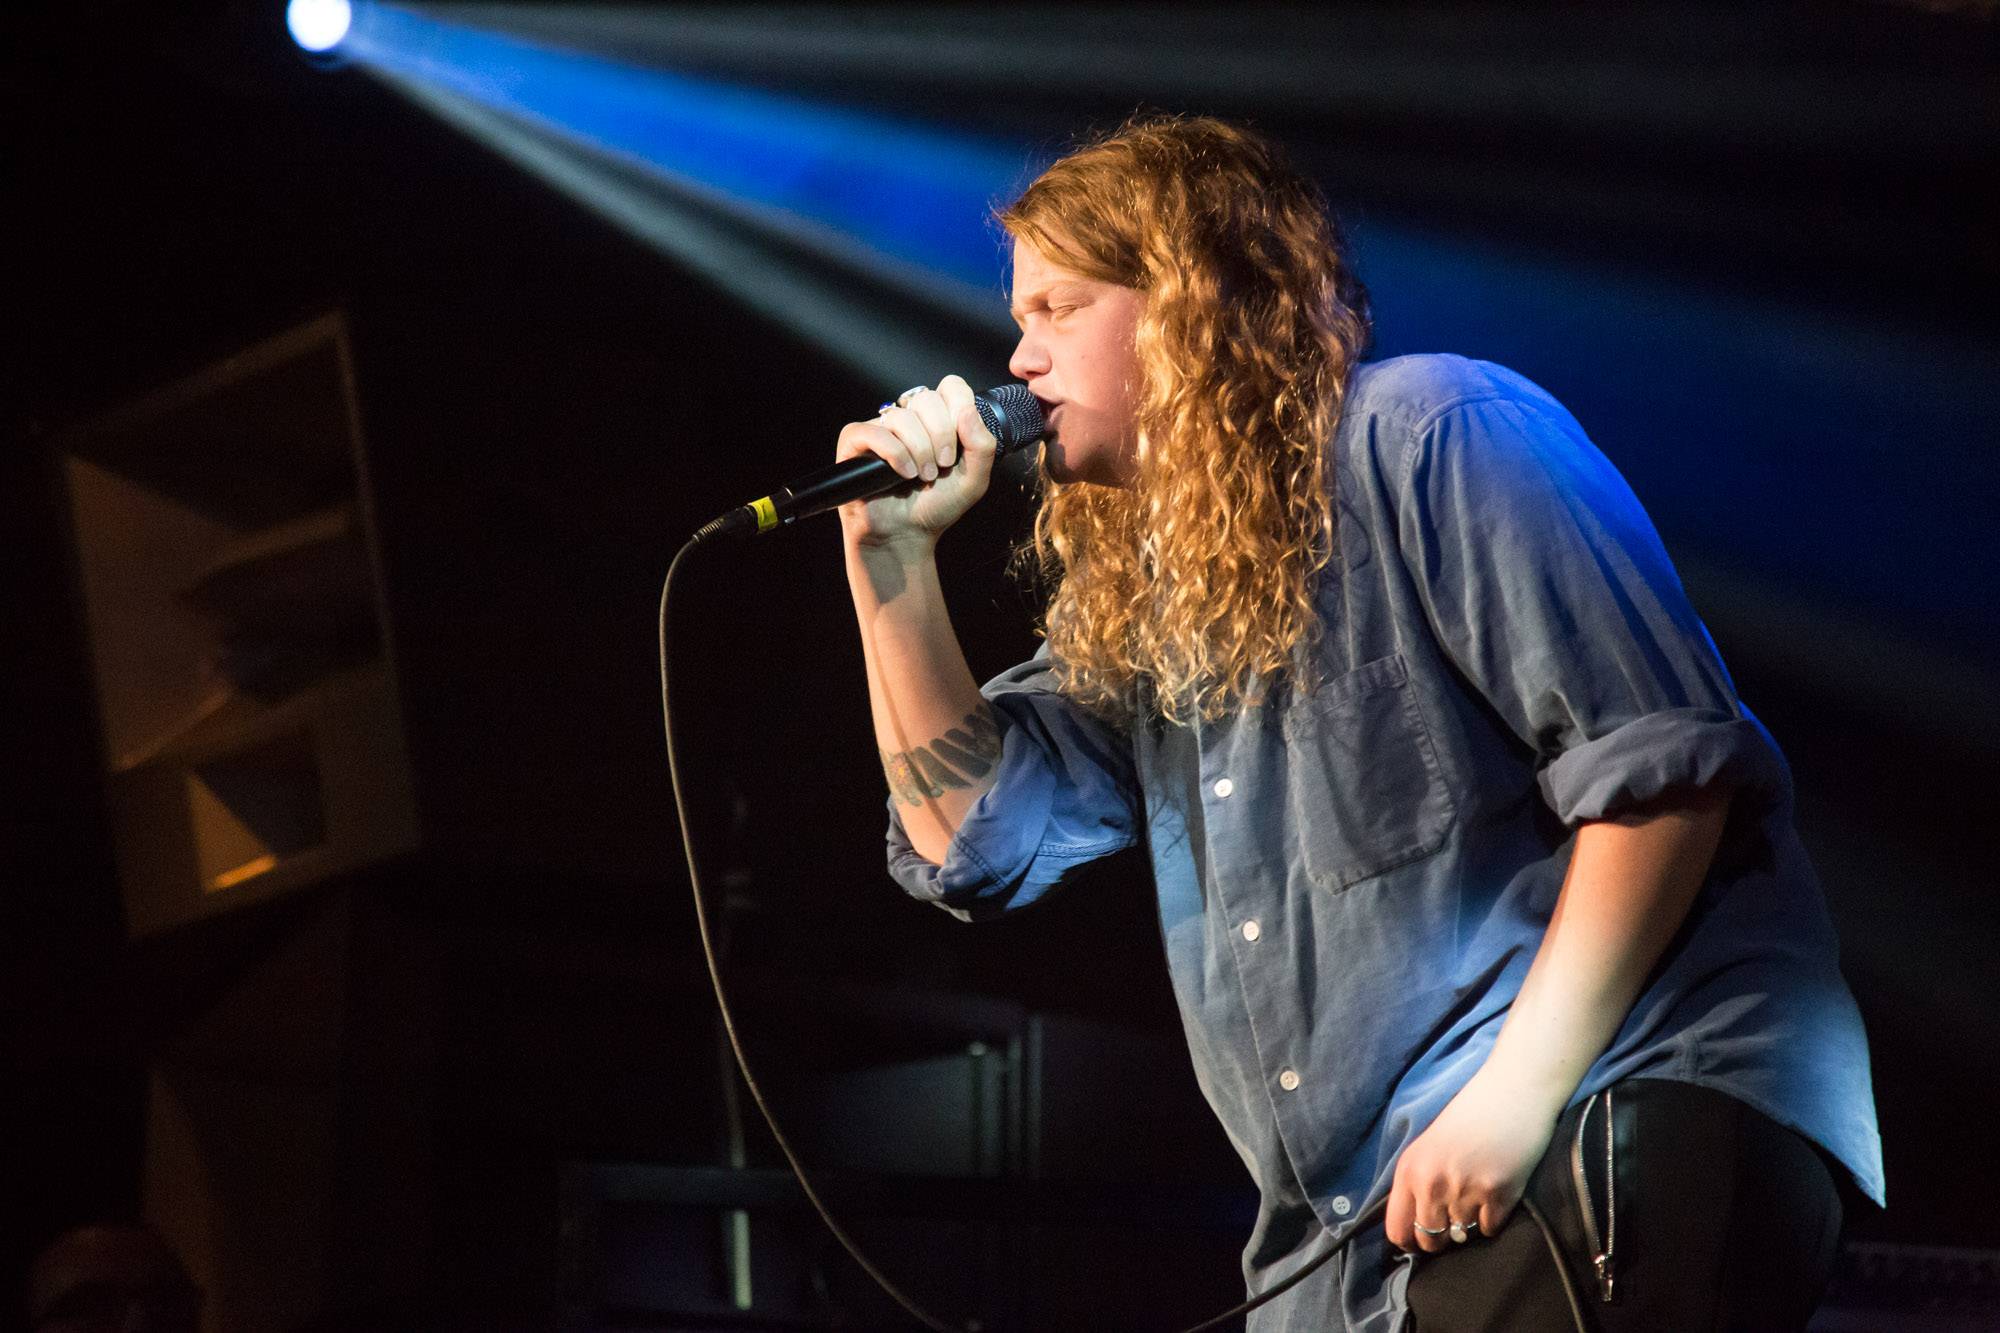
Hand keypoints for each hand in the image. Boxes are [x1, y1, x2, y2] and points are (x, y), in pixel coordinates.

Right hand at [835, 375, 998, 550]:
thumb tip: (968, 412)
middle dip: (941, 435)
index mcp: (938, 419)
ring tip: (922, 476)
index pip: (951, 387)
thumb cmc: (937, 506)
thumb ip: (983, 445)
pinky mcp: (855, 442)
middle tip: (942, 465)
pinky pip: (874, 432)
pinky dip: (894, 453)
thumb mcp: (974, 479)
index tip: (960, 443)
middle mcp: (909, 418)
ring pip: (902, 417)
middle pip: (927, 399)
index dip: (959, 408)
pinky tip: (903, 474)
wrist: (907, 535)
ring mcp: (881, 428)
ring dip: (919, 451)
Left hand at [1385, 1069, 1560, 1254]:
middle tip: (1454, 1218)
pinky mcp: (1498, 1195)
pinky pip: (1489, 1229)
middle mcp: (1431, 1183)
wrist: (1511, 1092)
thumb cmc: (1469, 1115)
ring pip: (1462, 1236)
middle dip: (1442, 1236)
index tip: (1420, 1238)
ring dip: (1469, 1224)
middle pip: (1429, 1240)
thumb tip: (1416, 1225)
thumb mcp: (1429, 1145)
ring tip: (1477, 1195)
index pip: (1397, 1229)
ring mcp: (1464, 1191)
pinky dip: (1493, 1218)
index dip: (1409, 1240)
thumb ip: (1418, 1182)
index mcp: (1409, 1169)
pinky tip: (1496, 1193)